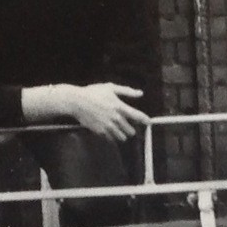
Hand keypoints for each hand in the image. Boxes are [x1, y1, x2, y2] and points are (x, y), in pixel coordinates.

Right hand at [35, 83, 149, 141]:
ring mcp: (108, 126)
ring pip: (122, 137)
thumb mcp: (110, 88)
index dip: (145, 120)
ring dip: (122, 135)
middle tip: (128, 126)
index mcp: (119, 106)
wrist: (76, 102)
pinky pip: (111, 139)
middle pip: (131, 130)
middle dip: (131, 129)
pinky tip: (109, 131)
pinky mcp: (100, 132)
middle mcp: (115, 118)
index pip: (137, 116)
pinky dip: (112, 137)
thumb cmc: (93, 92)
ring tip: (118, 130)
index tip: (149, 123)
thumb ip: (127, 91)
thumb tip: (140, 93)